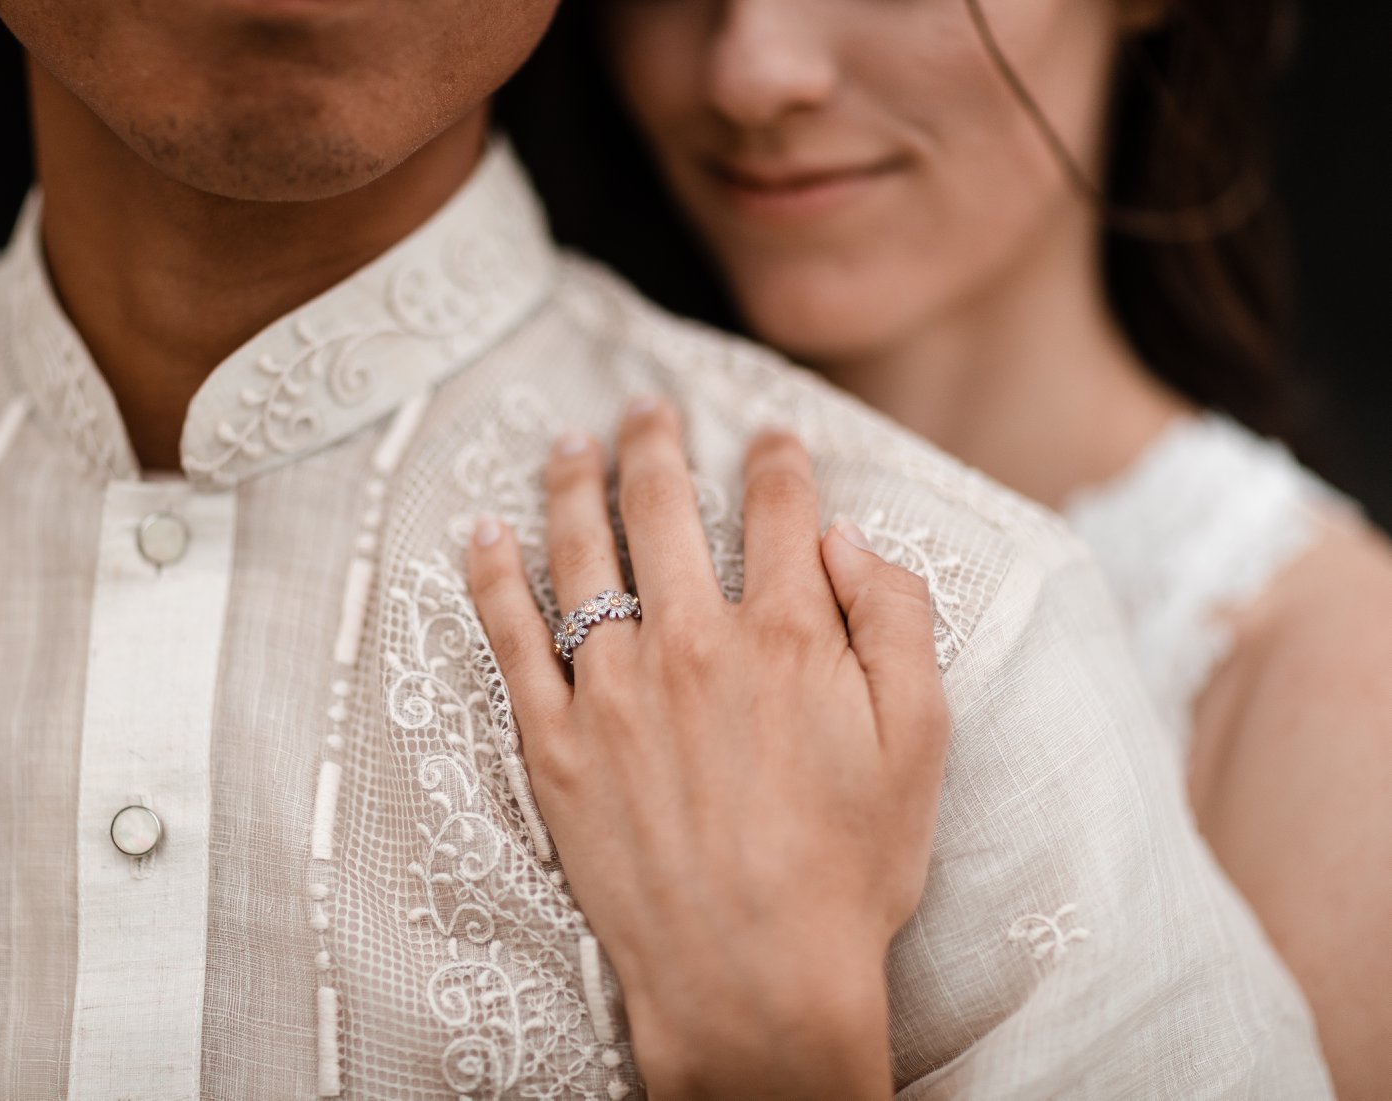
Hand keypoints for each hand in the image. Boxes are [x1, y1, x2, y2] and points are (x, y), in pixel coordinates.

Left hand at [466, 397, 950, 1099]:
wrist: (754, 980)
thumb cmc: (848, 871)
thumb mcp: (920, 744)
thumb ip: (894, 623)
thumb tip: (850, 540)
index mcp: (785, 636)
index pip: (779, 510)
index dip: (778, 459)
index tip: (770, 435)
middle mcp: (690, 644)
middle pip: (663, 510)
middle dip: (657, 444)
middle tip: (647, 409)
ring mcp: (611, 691)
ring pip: (579, 554)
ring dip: (573, 485)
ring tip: (570, 444)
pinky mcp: (552, 743)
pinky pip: (508, 638)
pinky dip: (490, 576)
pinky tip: (482, 532)